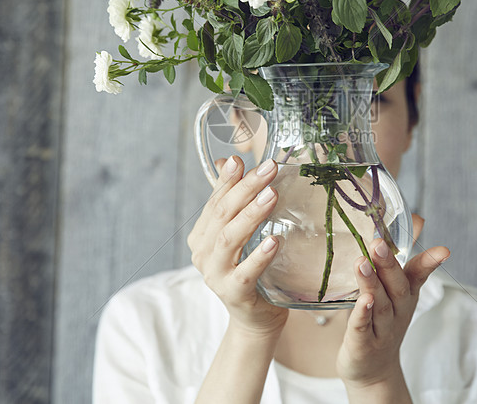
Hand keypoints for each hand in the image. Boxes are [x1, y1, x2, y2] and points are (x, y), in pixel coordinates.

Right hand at [187, 156, 288, 335]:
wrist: (255, 316)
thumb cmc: (250, 269)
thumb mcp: (241, 232)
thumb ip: (233, 200)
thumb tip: (229, 161)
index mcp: (202, 235)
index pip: (215, 201)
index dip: (228, 180)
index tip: (243, 159)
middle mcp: (203, 254)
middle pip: (222, 214)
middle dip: (245, 189)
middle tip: (269, 169)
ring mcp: (215, 275)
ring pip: (229, 239)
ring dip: (251, 215)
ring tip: (271, 195)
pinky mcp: (233, 293)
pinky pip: (245, 272)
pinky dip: (258, 255)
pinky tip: (274, 241)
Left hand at [336, 239, 449, 386]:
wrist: (372, 370)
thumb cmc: (380, 320)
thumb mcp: (395, 287)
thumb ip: (402, 253)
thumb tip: (416, 218)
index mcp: (405, 295)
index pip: (418, 275)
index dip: (430, 262)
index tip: (444, 250)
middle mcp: (397, 311)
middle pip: (397, 287)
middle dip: (389, 265)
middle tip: (378, 242)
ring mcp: (381, 330)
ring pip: (379, 305)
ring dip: (371, 284)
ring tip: (362, 263)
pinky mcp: (363, 344)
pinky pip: (362, 328)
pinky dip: (361, 315)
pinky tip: (361, 301)